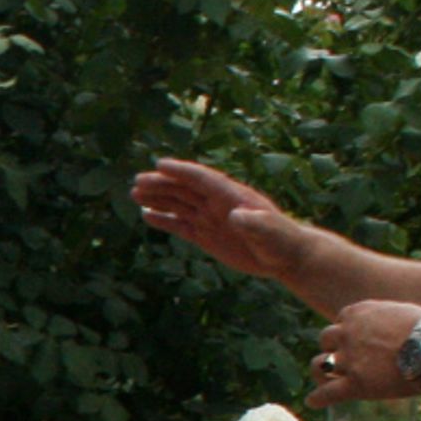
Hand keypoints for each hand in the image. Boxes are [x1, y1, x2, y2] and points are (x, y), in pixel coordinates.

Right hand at [131, 159, 305, 283]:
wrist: (286, 256)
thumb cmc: (282, 242)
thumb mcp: (271, 232)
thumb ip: (255, 223)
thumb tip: (236, 215)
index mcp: (232, 197)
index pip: (203, 180)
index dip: (182, 172)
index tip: (160, 164)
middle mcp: (218, 204)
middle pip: (185, 189)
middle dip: (162, 184)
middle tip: (138, 181)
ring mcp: (210, 219)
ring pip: (179, 204)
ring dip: (158, 198)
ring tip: (135, 194)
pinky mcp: (206, 235)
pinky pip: (180, 225)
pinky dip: (164, 220)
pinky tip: (147, 216)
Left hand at [304, 298, 420, 404]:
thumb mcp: (404, 313)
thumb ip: (389, 319)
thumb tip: (398, 327)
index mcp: (360, 313)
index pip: (344, 318)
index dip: (348, 329)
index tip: (355, 337)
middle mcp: (348, 333)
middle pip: (326, 338)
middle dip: (332, 347)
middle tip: (343, 357)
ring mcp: (349, 359)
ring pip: (320, 364)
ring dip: (321, 371)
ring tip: (324, 378)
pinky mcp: (354, 383)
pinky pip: (327, 393)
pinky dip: (318, 398)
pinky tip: (313, 402)